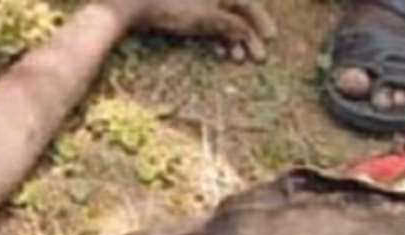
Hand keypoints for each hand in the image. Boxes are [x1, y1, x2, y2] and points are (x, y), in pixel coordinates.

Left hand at [115, 0, 277, 62]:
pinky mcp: (184, 11)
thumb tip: (248, 31)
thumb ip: (227, 24)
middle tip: (257, 58)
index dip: (260, 22)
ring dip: (232, 39)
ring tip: (236, 59)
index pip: (246, 4)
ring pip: (222, 19)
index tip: (270, 40)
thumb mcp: (202, 19)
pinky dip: (215, 36)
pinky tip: (219, 52)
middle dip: (247, 36)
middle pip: (236, 12)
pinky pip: (208, 22)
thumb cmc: (169, 8)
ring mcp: (197, 2)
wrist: (133, 6)